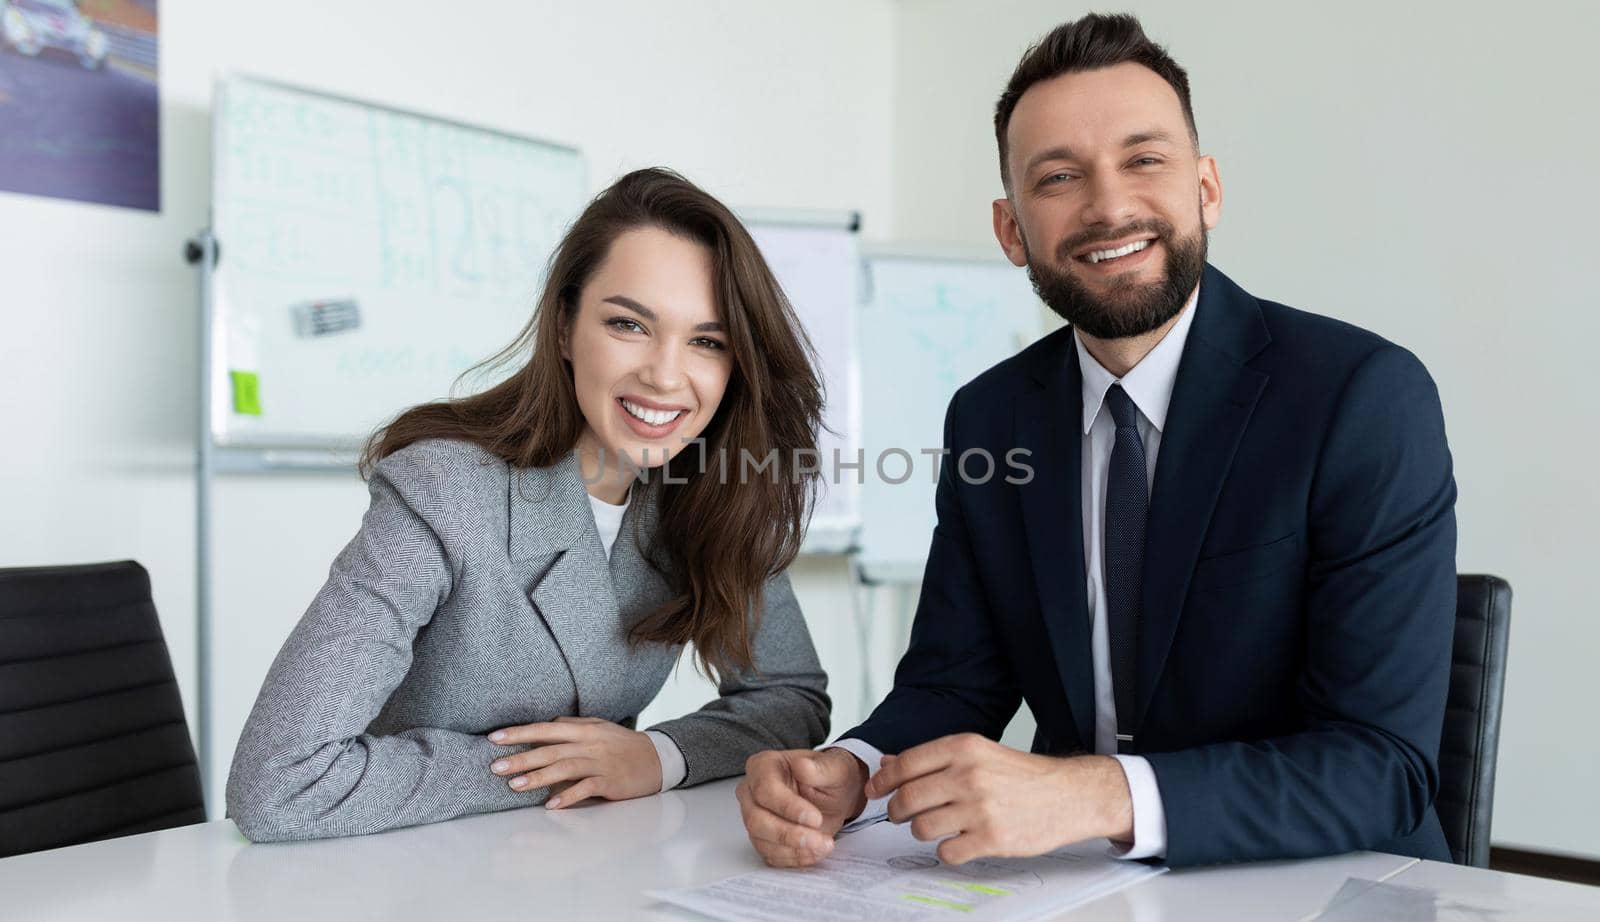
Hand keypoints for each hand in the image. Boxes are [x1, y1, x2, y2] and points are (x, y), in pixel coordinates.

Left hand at [486, 716, 661, 808]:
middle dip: (521, 758)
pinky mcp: (610, 782)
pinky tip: (551, 804)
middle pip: (550, 750)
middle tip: (496, 767)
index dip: (520, 733)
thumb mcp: (599, 727)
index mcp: (584, 729)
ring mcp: (600, 763)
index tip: (495, 738)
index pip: (546, 729)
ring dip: (538, 777)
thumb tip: (547, 722)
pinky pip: (586, 789)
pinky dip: (568, 797)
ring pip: (565, 768)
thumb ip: (574, 725)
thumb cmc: (624, 744)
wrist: (658, 758)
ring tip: (515, 786)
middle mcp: (590, 744)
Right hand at [736, 748, 868, 866]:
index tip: (815, 818)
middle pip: (756, 819)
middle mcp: (752, 792)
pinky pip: (770, 855)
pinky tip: (814, 851)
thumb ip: (821, 768)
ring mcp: (754, 817)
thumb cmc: (829, 778)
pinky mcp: (762, 839)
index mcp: (764, 766)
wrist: (834, 796)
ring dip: (794, 849)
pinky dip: (794, 858)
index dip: (788, 807)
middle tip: (818, 839)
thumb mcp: (835, 768)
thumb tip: (803, 766)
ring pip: (761, 840)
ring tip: (823, 845)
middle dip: (789, 834)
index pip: (765, 789)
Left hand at [866, 733, 1132, 864]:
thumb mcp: (979, 752)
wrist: (1069, 794)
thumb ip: (934, 758)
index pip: (905, 764)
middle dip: (896, 810)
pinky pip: (946, 851)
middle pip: (906, 798)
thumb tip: (888, 764)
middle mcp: (969, 775)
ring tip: (936, 827)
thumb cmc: (1022, 775)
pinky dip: (946, 850)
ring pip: (921, 828)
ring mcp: (980, 808)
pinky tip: (958, 841)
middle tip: (900, 814)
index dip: (883, 780)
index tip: (875, 790)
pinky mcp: (991, 838)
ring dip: (921, 831)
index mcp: (964, 748)